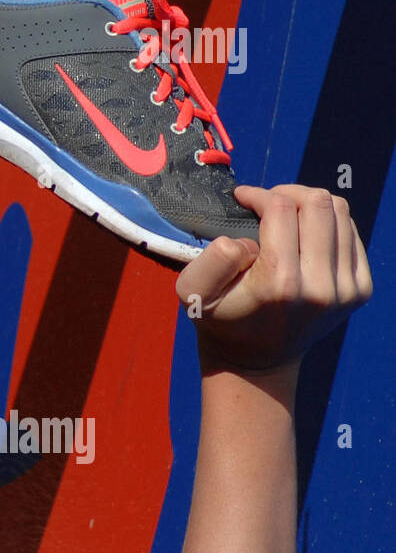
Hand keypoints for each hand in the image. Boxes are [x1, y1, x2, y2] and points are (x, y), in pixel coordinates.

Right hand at [176, 184, 372, 376]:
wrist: (257, 359)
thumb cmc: (221, 318)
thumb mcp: (192, 293)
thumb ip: (210, 261)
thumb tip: (245, 241)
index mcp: (280, 283)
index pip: (281, 208)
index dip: (258, 194)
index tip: (242, 198)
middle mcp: (321, 286)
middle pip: (318, 203)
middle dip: (288, 192)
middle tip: (266, 201)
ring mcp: (347, 289)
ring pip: (339, 212)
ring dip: (308, 205)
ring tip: (285, 214)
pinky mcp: (360, 289)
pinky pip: (352, 232)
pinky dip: (328, 223)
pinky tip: (304, 234)